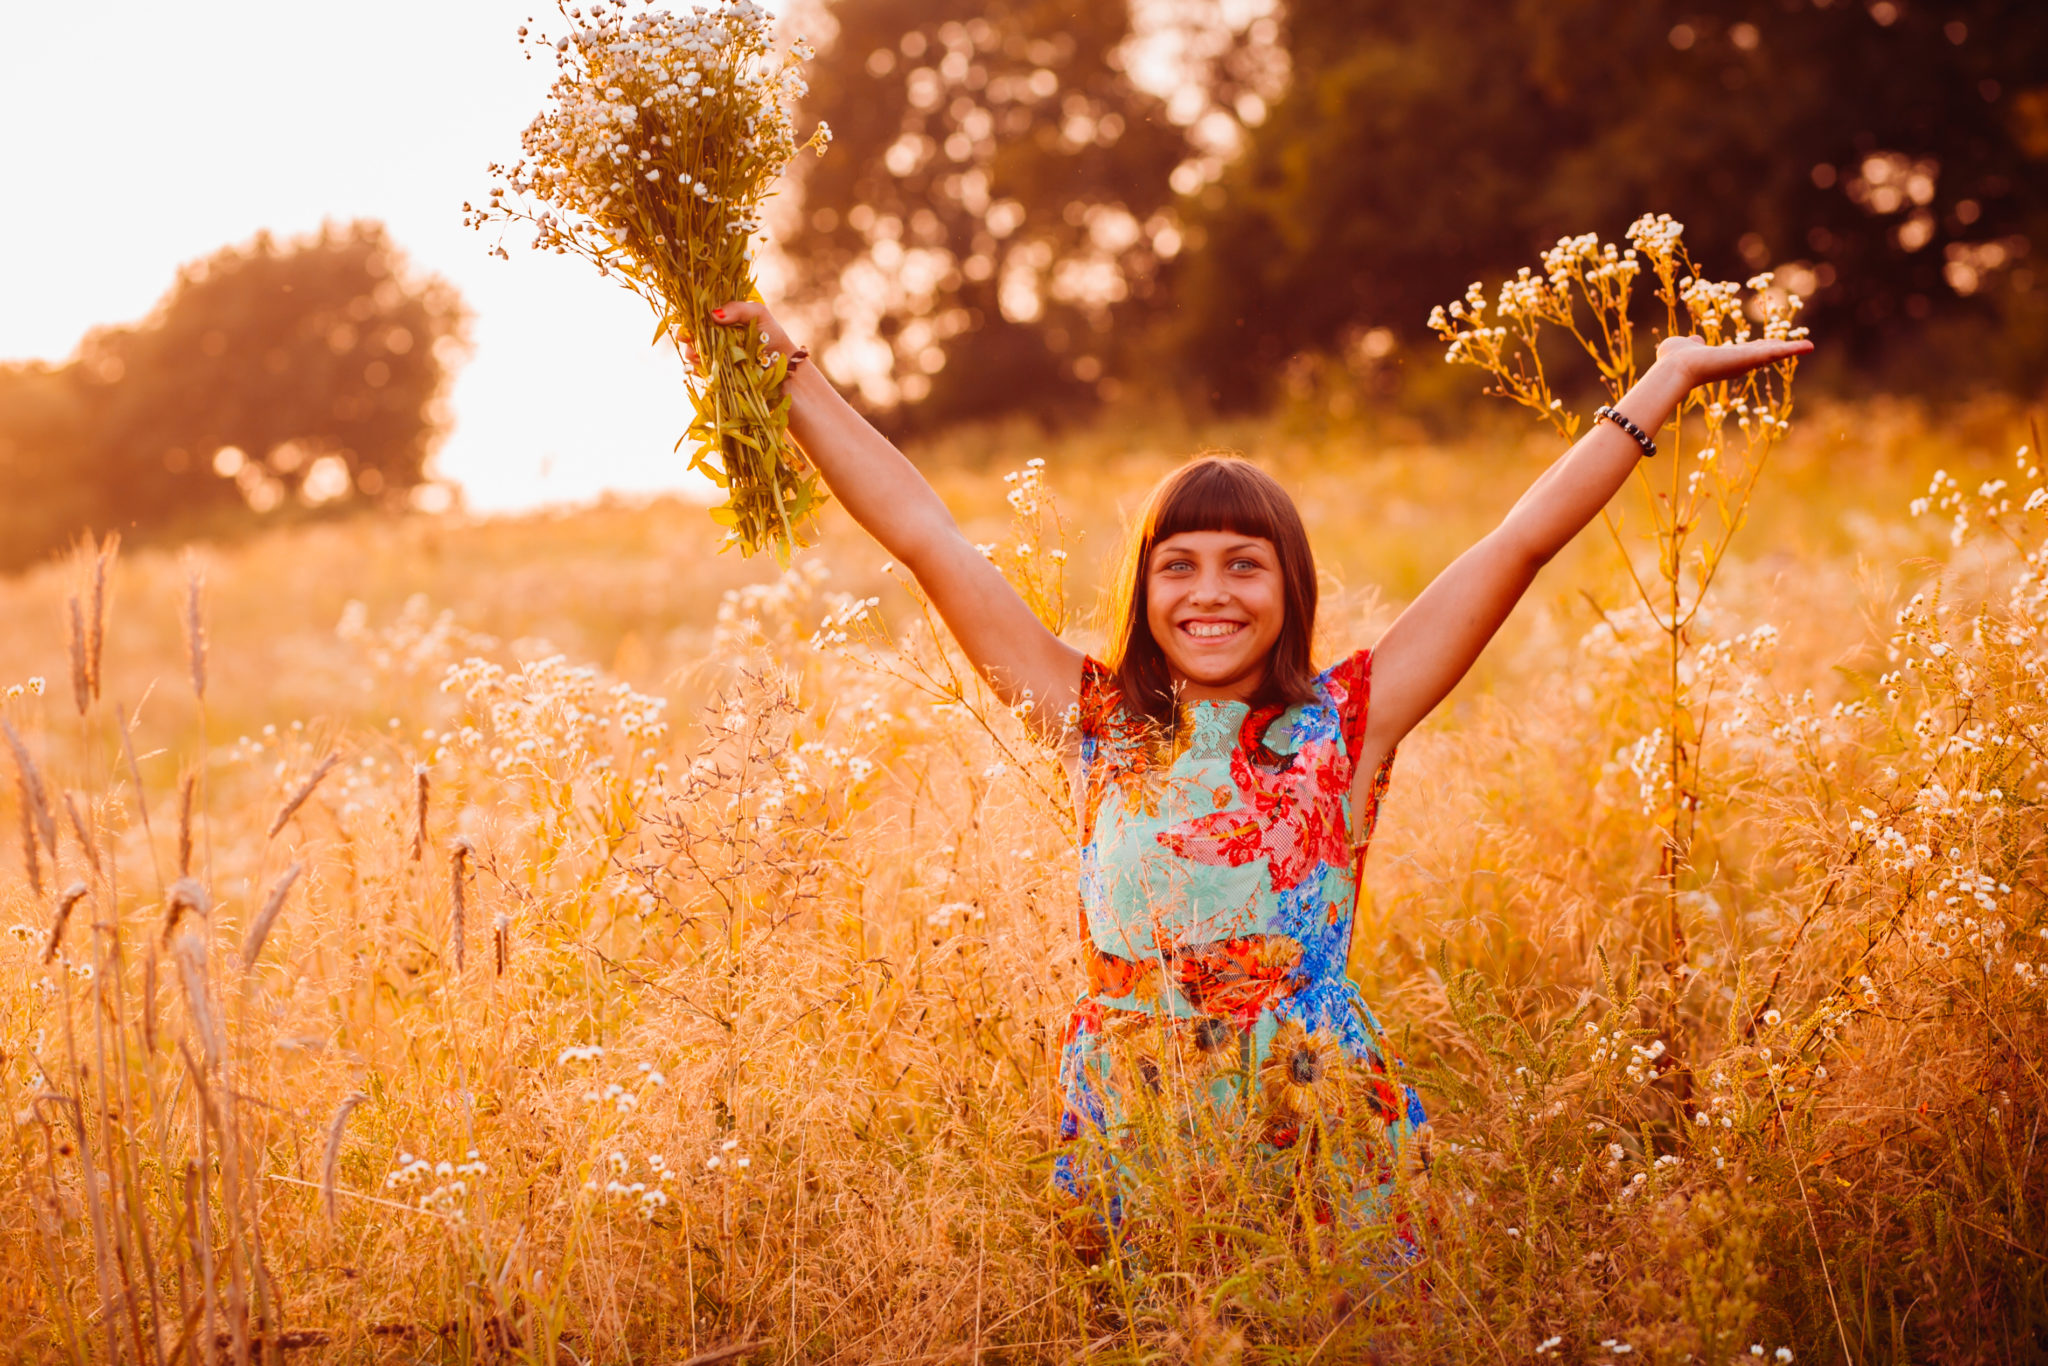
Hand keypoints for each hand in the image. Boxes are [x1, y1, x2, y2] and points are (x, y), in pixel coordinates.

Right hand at [684, 299, 799, 374]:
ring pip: (692, 357)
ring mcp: (715, 359)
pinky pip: (702, 375)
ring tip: (700, 356)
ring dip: (692, 356)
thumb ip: (738, 309)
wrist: (786, 367)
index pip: (696, 319)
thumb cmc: (772, 336)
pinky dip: (699, 372)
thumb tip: (713, 314)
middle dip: (686, 339)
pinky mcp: (718, 377)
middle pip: (689, 338)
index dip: (688, 323)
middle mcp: (714, 340)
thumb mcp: (758, 314)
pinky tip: (704, 369)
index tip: (686, 329)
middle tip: (690, 341)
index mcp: (720, 322)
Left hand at [1653, 333, 1813, 389]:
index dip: (1759, 348)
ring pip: (1772, 353)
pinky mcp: (1750, 358)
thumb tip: (1693, 341)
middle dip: (1781, 350)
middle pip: (1764, 353)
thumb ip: (1692, 343)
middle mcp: (1737, 362)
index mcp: (1724, 358)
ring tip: (1809, 346)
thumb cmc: (1674, 360)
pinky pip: (1775, 352)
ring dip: (1791, 349)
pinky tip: (1808, 346)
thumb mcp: (1685, 346)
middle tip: (1802, 346)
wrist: (1675, 368)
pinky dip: (1792, 349)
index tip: (1769, 345)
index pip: (1746, 352)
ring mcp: (1744, 361)